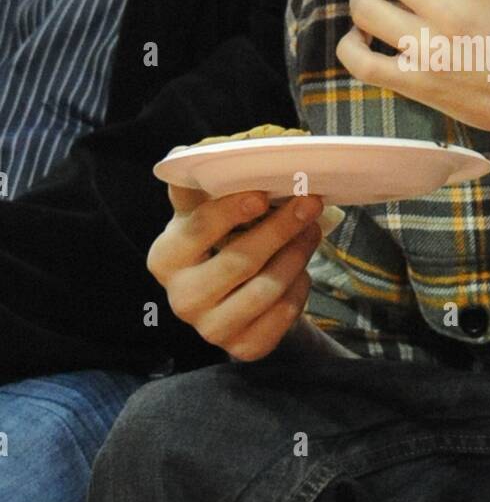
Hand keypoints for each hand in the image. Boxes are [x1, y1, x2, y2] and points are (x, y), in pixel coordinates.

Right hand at [147, 185, 330, 360]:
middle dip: (280, 228)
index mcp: (165, 258)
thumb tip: (192, 152)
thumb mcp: (201, 212)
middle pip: (240, 260)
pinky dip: (299, 288)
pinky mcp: (242, 348)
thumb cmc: (216, 242)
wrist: (231, 296)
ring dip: (297, 254)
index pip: (199, 230)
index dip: (232, 211)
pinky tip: (302, 269)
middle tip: (309, 203)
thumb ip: (198, 186)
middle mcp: (181, 299)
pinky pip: (281, 315)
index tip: (263, 194)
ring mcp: (210, 330)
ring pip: (266, 288)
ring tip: (311, 230)